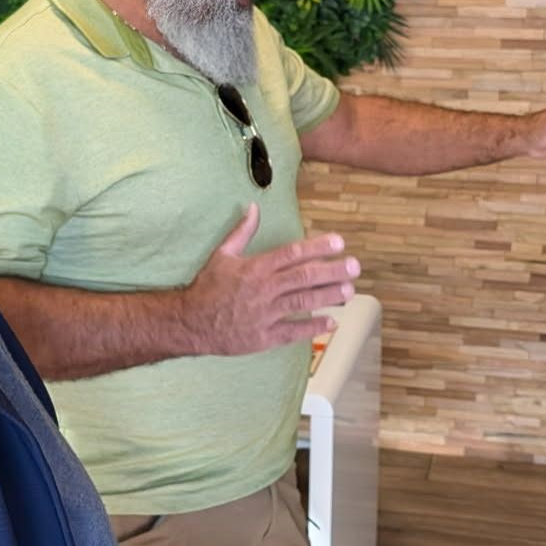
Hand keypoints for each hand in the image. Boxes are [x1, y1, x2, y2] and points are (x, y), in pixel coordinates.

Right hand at [180, 205, 358, 355]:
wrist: (190, 322)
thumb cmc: (208, 287)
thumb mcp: (221, 255)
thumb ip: (241, 232)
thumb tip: (253, 207)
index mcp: (255, 268)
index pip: (291, 254)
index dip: (317, 247)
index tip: (338, 242)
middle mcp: (263, 289)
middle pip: (303, 277)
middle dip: (331, 271)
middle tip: (354, 267)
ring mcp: (264, 314)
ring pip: (302, 302)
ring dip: (327, 296)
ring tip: (349, 291)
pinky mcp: (263, 337)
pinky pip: (292, 332)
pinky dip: (312, 326)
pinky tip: (332, 321)